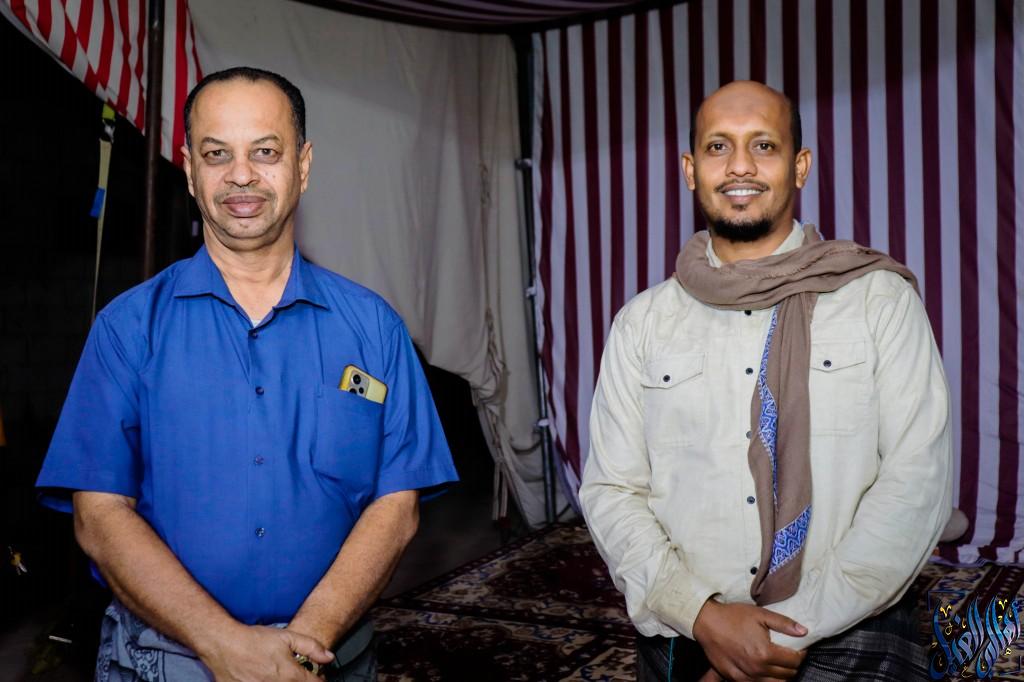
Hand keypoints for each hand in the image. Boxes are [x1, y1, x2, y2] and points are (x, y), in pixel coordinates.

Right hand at [198, 624, 333, 681]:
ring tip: (281, 676)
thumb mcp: (287, 637)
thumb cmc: (253, 641)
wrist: (224, 645)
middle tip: (297, 676)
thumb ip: (311, 647)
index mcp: (290, 675)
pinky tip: (265, 678)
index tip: (317, 677)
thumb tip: (328, 657)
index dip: (319, 680)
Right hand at [692, 599, 806, 681]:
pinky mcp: (735, 679)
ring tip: (780, 665)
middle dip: (793, 666)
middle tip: (790, 655)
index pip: (795, 661)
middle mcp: (757, 668)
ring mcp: (746, 676)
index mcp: (765, 653)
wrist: (706, 622)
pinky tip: (765, 671)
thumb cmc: (733, 616)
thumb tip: (804, 631)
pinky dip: (766, 680)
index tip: (801, 649)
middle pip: (787, 675)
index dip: (801, 654)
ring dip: (782, 676)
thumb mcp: (761, 614)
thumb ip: (784, 623)